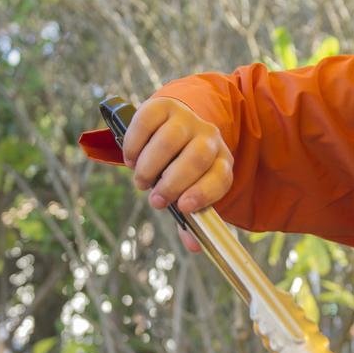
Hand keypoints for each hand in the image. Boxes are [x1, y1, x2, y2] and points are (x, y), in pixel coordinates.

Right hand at [124, 98, 233, 250]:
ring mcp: (186, 119)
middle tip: (155, 200)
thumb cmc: (182, 167)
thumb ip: (191, 218)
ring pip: (169, 140)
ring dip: (151, 166)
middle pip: (196, 158)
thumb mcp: (190, 190)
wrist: (176, 123)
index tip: (183, 208)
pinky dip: (135, 144)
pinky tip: (131, 159)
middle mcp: (208, 137)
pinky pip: (146, 122)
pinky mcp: (162, 106)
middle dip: (173, 183)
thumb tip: (194, 246)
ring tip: (142, 182)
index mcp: (221, 161)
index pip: (221, 177)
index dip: (204, 193)